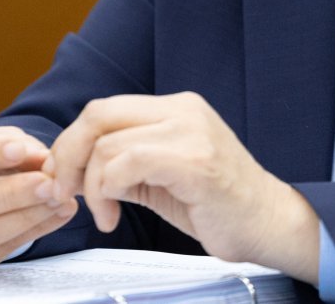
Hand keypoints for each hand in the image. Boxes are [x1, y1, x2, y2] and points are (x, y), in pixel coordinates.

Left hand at [44, 92, 317, 281]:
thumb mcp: (161, 177)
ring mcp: (190, 132)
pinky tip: (113, 219)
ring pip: (107, 144)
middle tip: (65, 193)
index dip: (72, 142)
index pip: (104, 109)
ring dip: (91, 187)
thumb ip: (123, 164)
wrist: (270, 225)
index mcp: (175, 108)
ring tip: (102, 215)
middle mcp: (182, 110)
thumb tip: (70, 169)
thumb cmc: (217, 207)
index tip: (64, 178)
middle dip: (69, 156)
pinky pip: (128, 164)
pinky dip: (107, 192)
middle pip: (98, 114)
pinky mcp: (194, 162)